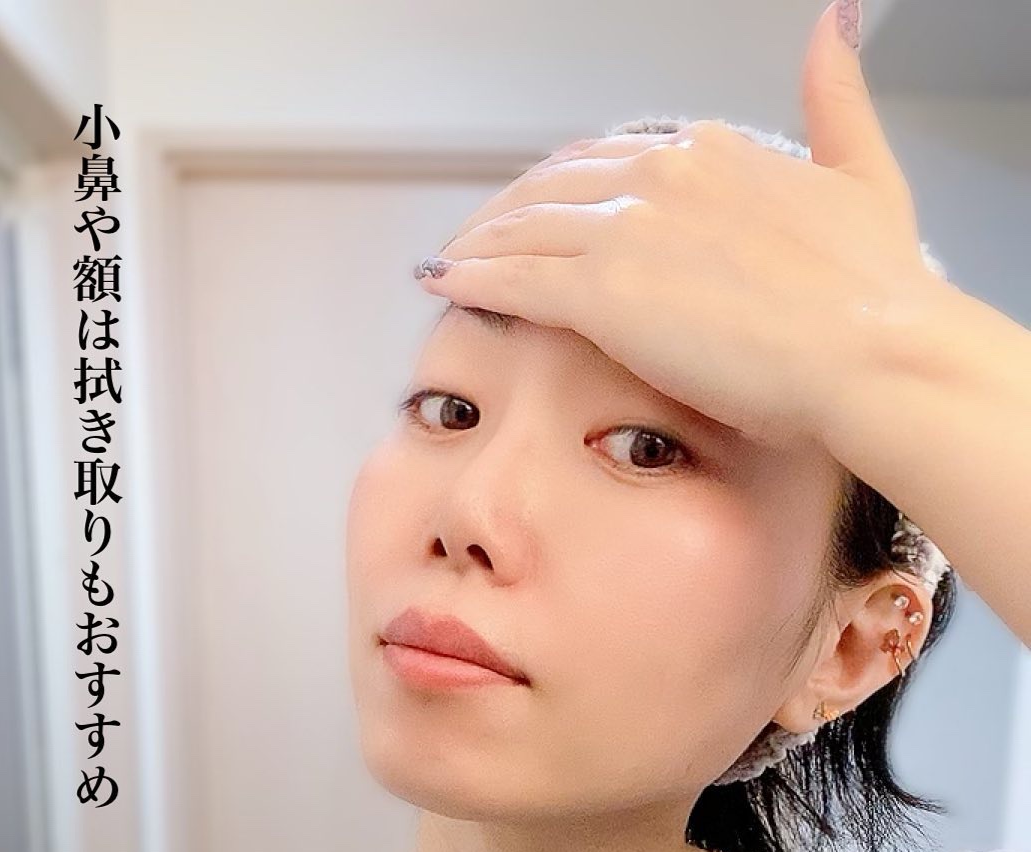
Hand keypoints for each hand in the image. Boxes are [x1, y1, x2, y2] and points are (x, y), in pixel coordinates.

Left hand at [414, 1, 935, 451]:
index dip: (558, 186)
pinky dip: (471, 278)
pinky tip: (444, 284)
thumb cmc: (876, 289)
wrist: (874, 352)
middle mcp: (660, 177)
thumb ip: (837, 97)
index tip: (534, 210)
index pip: (603, 159)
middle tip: (472, 239)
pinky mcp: (604, 292)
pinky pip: (513, 278)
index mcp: (710, 155)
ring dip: (476, 244)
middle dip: (503, 213)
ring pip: (521, 228)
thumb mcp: (864, 172)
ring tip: (448, 263)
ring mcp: (627, 231)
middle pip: (549, 187)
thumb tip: (834, 23)